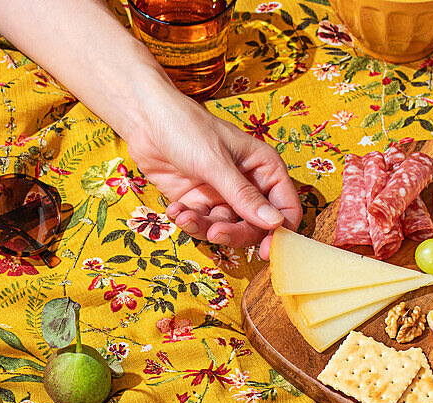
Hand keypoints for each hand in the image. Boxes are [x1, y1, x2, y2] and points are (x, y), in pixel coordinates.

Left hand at [123, 93, 300, 258]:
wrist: (147, 120)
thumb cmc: (187, 128)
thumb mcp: (216, 162)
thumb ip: (244, 196)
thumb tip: (275, 223)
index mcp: (264, 168)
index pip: (285, 208)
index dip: (280, 232)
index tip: (267, 252)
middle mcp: (248, 184)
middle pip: (254, 225)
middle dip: (234, 232)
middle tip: (215, 233)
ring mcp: (222, 195)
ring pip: (225, 227)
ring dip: (204, 227)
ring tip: (185, 216)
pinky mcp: (199, 201)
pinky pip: (201, 223)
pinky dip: (188, 220)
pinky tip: (175, 208)